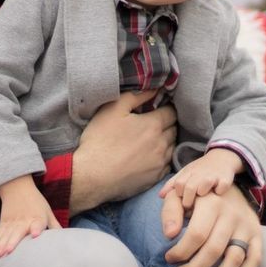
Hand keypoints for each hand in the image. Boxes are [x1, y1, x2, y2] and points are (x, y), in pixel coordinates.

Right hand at [0, 176, 61, 256]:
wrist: (17, 186)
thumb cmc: (36, 202)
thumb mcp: (48, 212)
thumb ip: (54, 226)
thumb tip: (66, 239)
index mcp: (38, 217)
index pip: (38, 223)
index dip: (36, 228)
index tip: (35, 234)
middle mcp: (24, 220)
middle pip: (18, 231)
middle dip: (13, 241)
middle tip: (9, 251)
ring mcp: (12, 221)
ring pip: (6, 234)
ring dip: (1, 245)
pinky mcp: (4, 222)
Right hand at [69, 90, 176, 214]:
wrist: (92, 176)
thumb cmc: (100, 141)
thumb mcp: (113, 109)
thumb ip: (136, 96)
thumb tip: (155, 88)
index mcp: (153, 125)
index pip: (171, 112)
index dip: (165, 108)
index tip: (157, 108)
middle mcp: (162, 144)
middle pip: (173, 129)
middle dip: (166, 124)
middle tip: (153, 123)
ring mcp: (160, 163)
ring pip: (172, 147)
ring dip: (166, 141)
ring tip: (151, 140)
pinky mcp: (155, 178)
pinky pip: (166, 164)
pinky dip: (161, 158)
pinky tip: (149, 157)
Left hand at [159, 147, 244, 211]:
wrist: (222, 157)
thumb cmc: (201, 169)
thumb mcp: (186, 173)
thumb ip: (173, 184)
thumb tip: (161, 195)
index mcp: (188, 173)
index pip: (178, 186)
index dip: (180, 195)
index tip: (184, 200)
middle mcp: (199, 174)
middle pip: (189, 189)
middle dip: (189, 200)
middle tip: (193, 205)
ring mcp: (212, 176)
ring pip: (202, 190)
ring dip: (202, 195)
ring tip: (205, 199)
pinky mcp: (225, 179)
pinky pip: (220, 189)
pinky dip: (219, 192)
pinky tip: (218, 193)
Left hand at [161, 182, 261, 266]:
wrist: (228, 186)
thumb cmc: (198, 196)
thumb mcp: (180, 195)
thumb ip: (171, 212)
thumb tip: (170, 235)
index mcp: (212, 204)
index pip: (196, 235)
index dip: (181, 251)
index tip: (169, 258)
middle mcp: (232, 215)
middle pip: (214, 250)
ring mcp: (247, 226)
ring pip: (235, 259)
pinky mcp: (257, 235)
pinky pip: (254, 260)